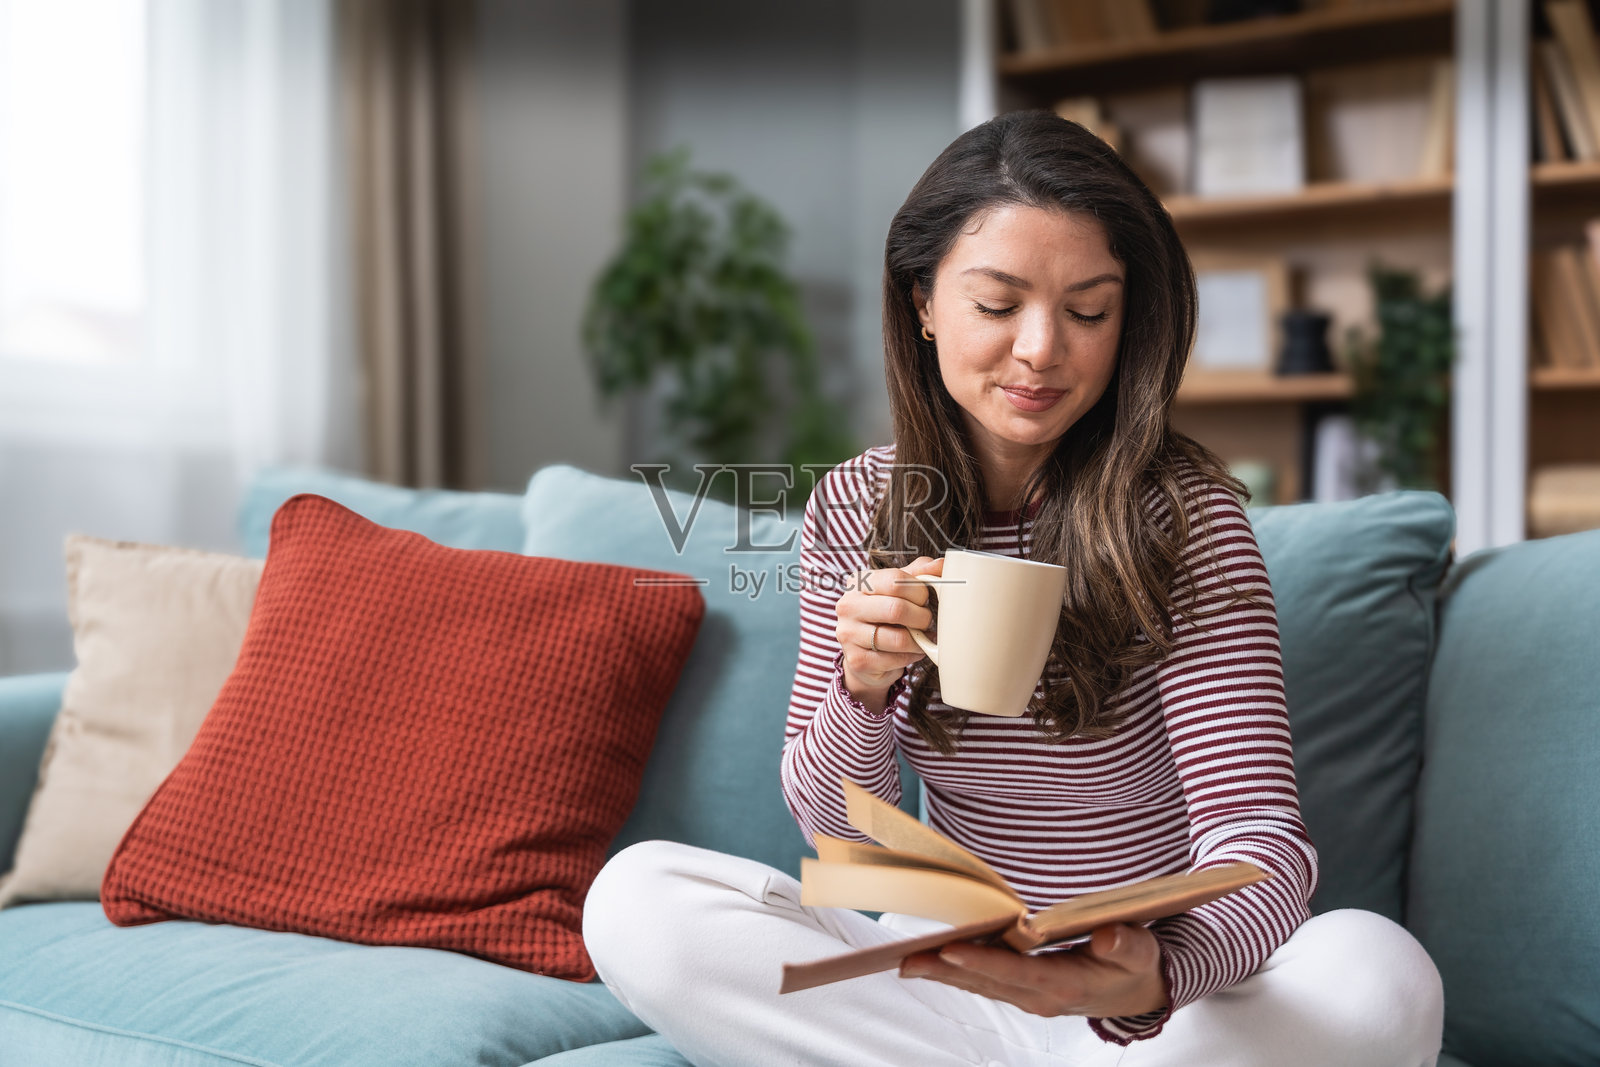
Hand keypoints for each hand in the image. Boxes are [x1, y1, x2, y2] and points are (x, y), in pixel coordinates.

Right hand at [836, 556, 942, 709]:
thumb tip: (941, 565)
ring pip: (898, 638)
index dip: (918, 591)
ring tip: (920, 637)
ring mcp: (849, 634)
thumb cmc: (887, 616)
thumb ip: (920, 573)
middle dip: (921, 617)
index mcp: (859, 582)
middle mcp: (848, 606)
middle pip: (896, 609)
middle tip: (926, 620)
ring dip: (918, 640)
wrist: (867, 654)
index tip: (924, 598)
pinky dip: (911, 656)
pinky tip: (910, 651)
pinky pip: (896, 659)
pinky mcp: (857, 660)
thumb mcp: (901, 589)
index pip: (894, 580)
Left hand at [899, 923, 1167, 1019]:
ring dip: (943, 973)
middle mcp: (1041, 996)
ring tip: (906, 961)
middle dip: (945, 969)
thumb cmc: (1137, 964)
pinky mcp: (1024, 990)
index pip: (1018, 972)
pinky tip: (932, 962)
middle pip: (987, 982)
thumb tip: (1107, 936)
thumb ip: (1126, 944)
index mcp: (1067, 986)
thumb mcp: (1141, 951)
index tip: (950, 949)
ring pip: (980, 984)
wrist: (1140, 991)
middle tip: (906, 960)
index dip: (984, 961)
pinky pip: (985, 982)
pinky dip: (958, 972)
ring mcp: (1030, 996)